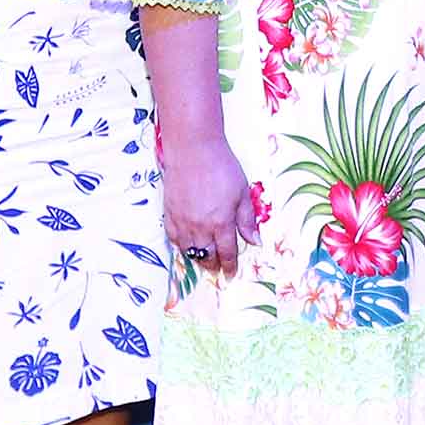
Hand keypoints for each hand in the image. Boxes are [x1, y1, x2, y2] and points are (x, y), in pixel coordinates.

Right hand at [160, 134, 259, 276]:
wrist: (193, 149)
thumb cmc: (222, 167)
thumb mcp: (242, 193)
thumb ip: (247, 220)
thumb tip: (255, 241)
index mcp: (221, 223)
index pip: (227, 253)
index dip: (230, 266)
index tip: (231, 275)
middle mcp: (200, 227)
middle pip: (207, 256)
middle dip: (214, 266)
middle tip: (218, 269)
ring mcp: (182, 221)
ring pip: (189, 250)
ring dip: (197, 258)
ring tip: (204, 261)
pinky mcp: (169, 213)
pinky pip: (173, 238)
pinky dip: (181, 246)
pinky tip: (186, 246)